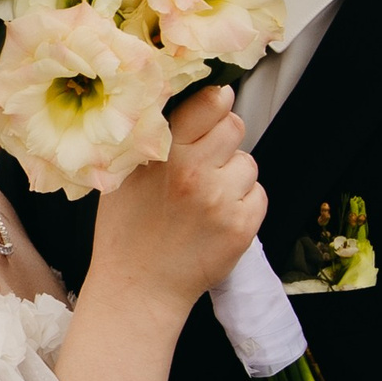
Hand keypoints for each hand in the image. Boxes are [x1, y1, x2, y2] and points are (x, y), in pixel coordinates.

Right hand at [86, 85, 264, 311]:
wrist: (138, 285)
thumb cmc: (127, 227)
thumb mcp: (124, 172)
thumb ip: (153, 137)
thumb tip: (183, 95)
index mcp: (164, 153)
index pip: (209, 103)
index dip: (215, 101)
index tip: (213, 105)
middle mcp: (196, 173)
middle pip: (235, 126)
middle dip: (223, 137)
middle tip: (204, 158)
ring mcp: (221, 201)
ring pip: (248, 163)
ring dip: (233, 173)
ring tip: (206, 195)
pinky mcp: (241, 227)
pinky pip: (257, 195)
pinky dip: (242, 202)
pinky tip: (216, 215)